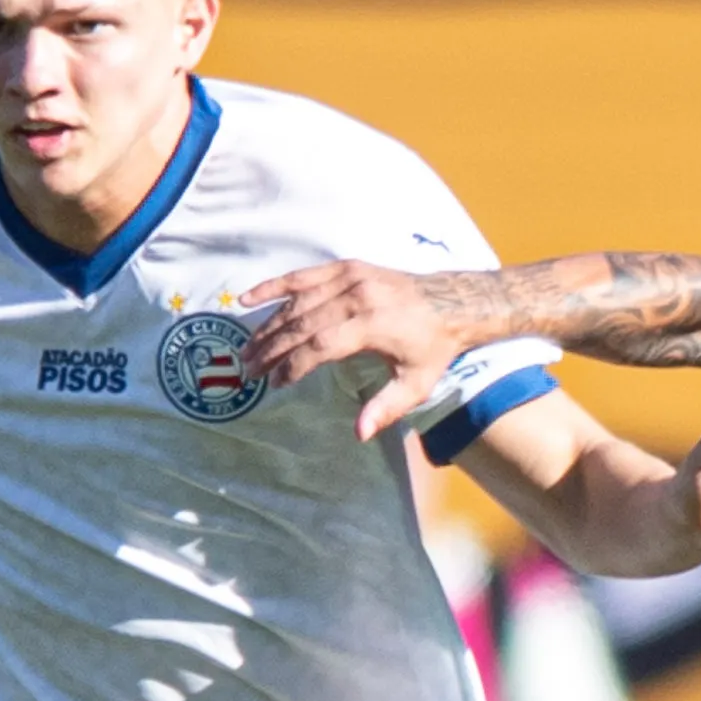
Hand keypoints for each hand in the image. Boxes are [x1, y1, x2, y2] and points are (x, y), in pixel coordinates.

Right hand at [242, 259, 493, 439]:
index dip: (294, 366)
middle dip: (272, 349)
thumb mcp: (416, 384)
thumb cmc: (431, 348)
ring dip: (268, 324)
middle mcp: (357, 296)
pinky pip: (304, 275)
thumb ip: (386, 408)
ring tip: (247, 348)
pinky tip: (248, 298)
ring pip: (298, 301)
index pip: (319, 346)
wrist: (454, 302)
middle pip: (302, 324)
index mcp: (372, 324)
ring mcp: (351, 277)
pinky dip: (275, 285)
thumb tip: (359, 433)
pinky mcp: (347, 266)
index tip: (276, 384)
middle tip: (249, 370)